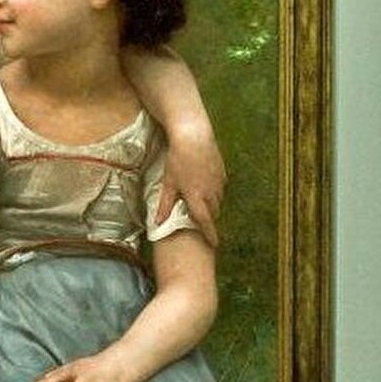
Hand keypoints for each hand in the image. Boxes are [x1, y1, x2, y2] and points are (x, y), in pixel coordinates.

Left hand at [155, 125, 225, 247]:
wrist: (194, 136)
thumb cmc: (178, 160)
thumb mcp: (168, 183)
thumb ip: (165, 205)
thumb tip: (158, 223)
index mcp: (196, 197)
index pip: (205, 222)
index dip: (210, 234)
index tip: (214, 245)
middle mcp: (210, 193)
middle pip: (212, 213)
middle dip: (206, 217)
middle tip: (196, 216)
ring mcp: (219, 183)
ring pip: (217, 201)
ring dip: (209, 204)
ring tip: (198, 197)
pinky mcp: (223, 173)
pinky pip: (220, 188)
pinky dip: (213, 191)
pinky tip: (203, 182)